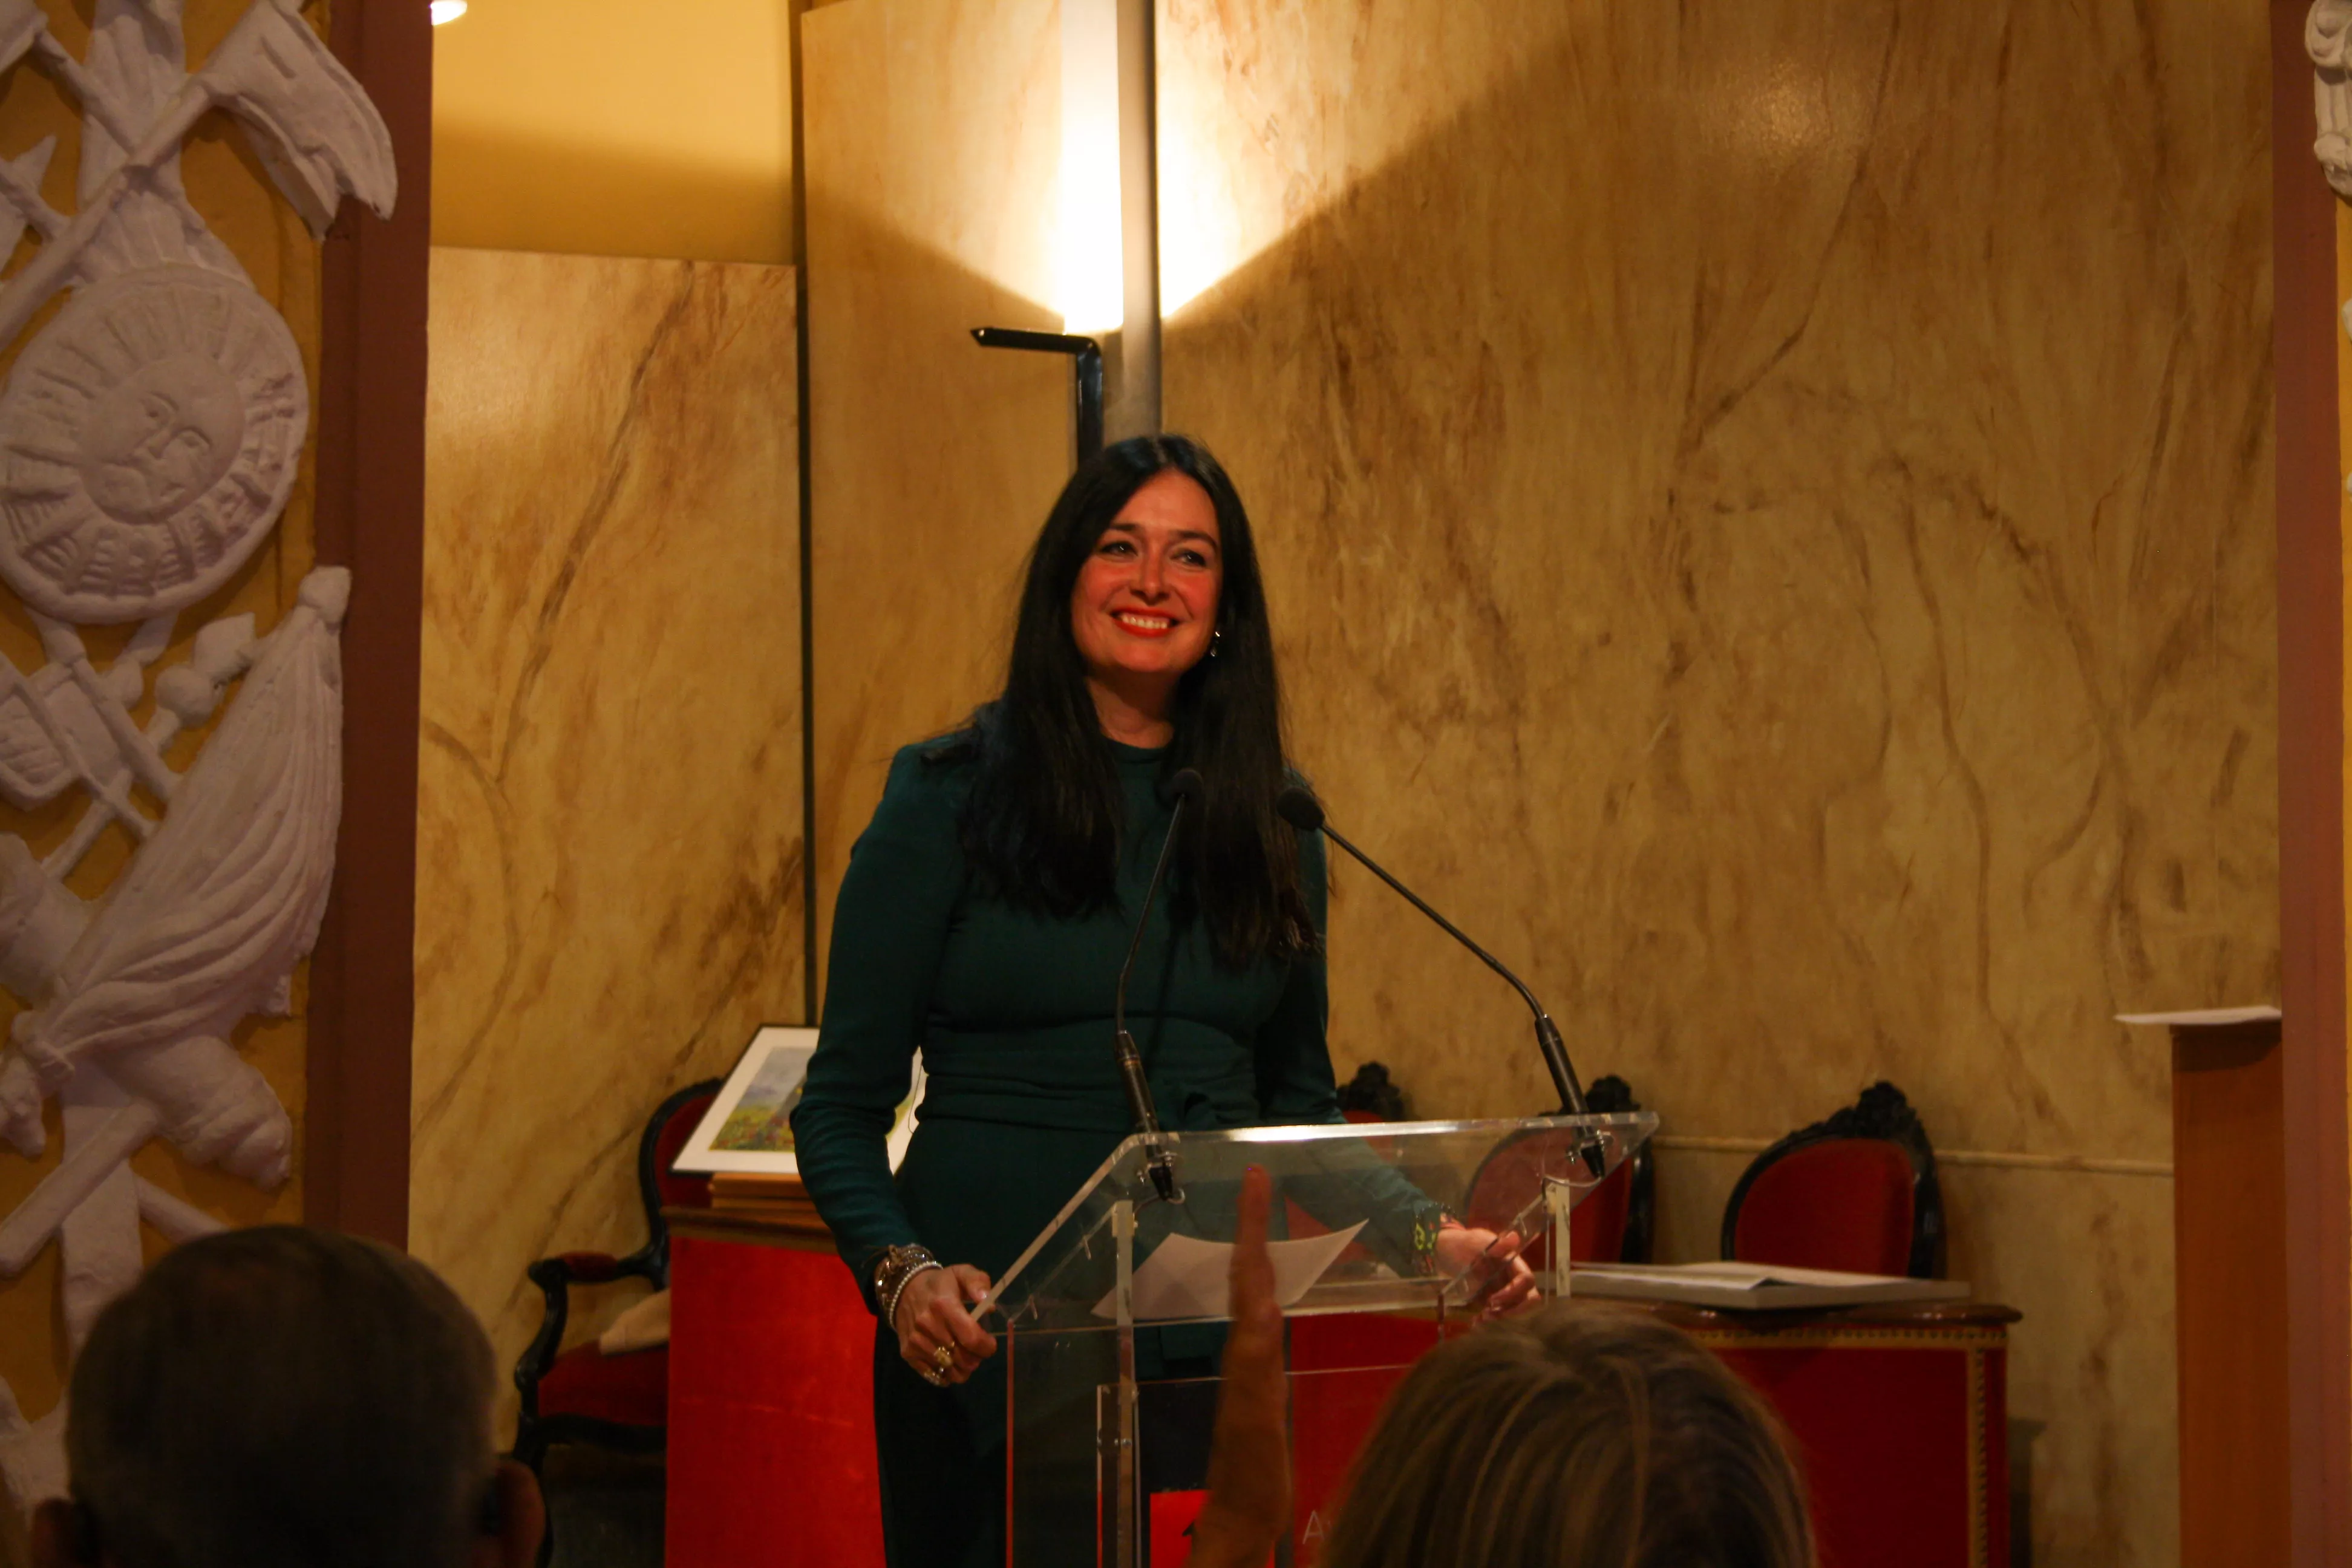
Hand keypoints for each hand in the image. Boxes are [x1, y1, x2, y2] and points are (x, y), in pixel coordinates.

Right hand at [892, 1264, 996, 1385]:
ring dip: (963, 1368)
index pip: (972, 1338)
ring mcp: (916, 1341)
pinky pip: (935, 1376)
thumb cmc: (940, 1284)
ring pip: (950, 1371)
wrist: (904, 1289)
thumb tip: (990, 1306)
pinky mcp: (907, 1353)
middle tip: (977, 1349)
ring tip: (964, 1355)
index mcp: (944, 1305)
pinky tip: (951, 1362)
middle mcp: (927, 1325)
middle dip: (977, 1358)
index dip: (987, 1346)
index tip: (990, 1343)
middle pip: (963, 1359)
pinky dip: (947, 1374)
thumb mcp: (961, 1273)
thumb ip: (978, 1283)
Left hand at [1193, 1166, 1290, 1567]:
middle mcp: (1246, 1347)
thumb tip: (1265, 1306)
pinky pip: (1265, 1320)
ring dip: (1261, 1251)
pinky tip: (1278, 1292)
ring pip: (1255, 1293)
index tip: (1255, 1179)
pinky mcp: (1262, 1380)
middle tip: (1260, 1180)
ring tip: (1268, 1218)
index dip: (1252, 1225)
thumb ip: (1258, 1365)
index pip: (1250, 1273)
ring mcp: (1252, 1362)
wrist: (1241, 1515)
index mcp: (1246, 1348)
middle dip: (1253, 1225)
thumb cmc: (1250, 1472)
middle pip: (1249, 1273)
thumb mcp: (1257, 1416)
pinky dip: (1271, 1291)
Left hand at [1433, 1221, 1539, 1315]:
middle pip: (1528, 1298)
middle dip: (1513, 1310)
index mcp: (1513, 1262)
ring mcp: (1504, 1290)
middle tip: (1490, 1314)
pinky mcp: (1494, 1301)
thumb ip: (1496, 1245)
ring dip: (1501, 1317)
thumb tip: (1514, 1237)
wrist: (1445, 1253)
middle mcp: (1513, 1277)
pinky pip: (1499, 1314)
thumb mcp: (1477, 1241)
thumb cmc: (1463, 1244)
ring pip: (1515, 1309)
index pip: (1526, 1280)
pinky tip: (1475, 1321)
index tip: (1492, 1299)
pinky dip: (1489, 1320)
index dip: (1514, 1292)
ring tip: (1480, 1319)